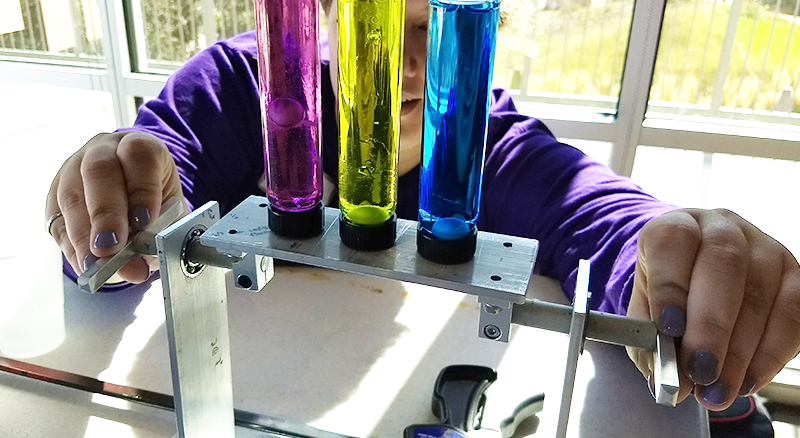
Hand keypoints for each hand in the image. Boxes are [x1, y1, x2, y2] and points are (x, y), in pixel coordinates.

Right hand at [45, 131, 183, 283]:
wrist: (138, 199)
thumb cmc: (157, 203)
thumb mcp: (171, 214)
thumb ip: (160, 234)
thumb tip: (137, 265)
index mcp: (140, 145)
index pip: (139, 155)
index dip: (142, 189)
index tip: (144, 222)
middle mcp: (103, 150)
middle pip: (98, 171)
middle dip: (105, 214)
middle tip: (111, 247)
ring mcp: (73, 169)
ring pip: (71, 196)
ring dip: (84, 236)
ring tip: (98, 265)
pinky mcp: (55, 196)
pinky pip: (58, 221)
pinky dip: (73, 248)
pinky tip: (86, 266)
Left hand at [626, 208, 799, 409]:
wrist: (694, 280)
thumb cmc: (667, 296)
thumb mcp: (646, 312)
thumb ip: (651, 342)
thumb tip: (666, 381)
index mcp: (676, 226)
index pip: (673, 242)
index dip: (670, 286)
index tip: (667, 328)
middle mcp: (722, 228)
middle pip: (723, 265)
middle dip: (710, 327)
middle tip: (699, 371)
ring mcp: (763, 247)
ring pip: (760, 293)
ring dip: (740, 352)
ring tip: (717, 390)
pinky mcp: (794, 274)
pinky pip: (793, 315)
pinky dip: (770, 355)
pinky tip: (746, 381)